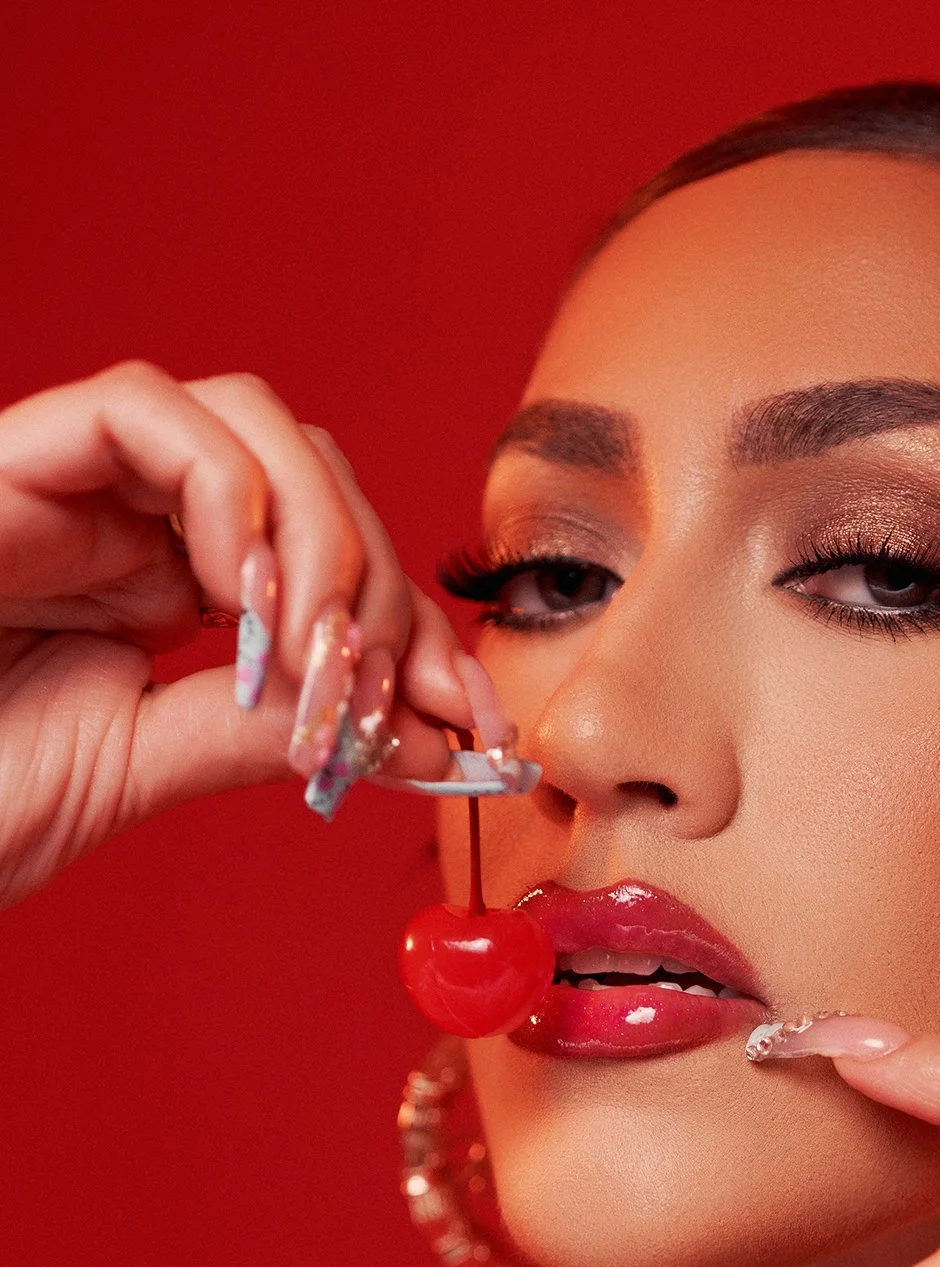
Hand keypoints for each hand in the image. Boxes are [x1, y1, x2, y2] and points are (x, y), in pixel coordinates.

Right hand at [0, 361, 483, 906]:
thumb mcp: (139, 769)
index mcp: (172, 594)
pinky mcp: (19, 456)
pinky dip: (228, 498)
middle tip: (391, 707)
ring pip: (259, 424)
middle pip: (322, 483)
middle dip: (388, 593)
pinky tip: (234, 605)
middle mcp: (140, 522)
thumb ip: (263, 735)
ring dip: (320, 544)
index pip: (340, 572)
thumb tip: (415, 736)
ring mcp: (80, 482)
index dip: (425, 641)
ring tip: (305, 665)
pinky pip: (150, 413)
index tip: (483, 730)